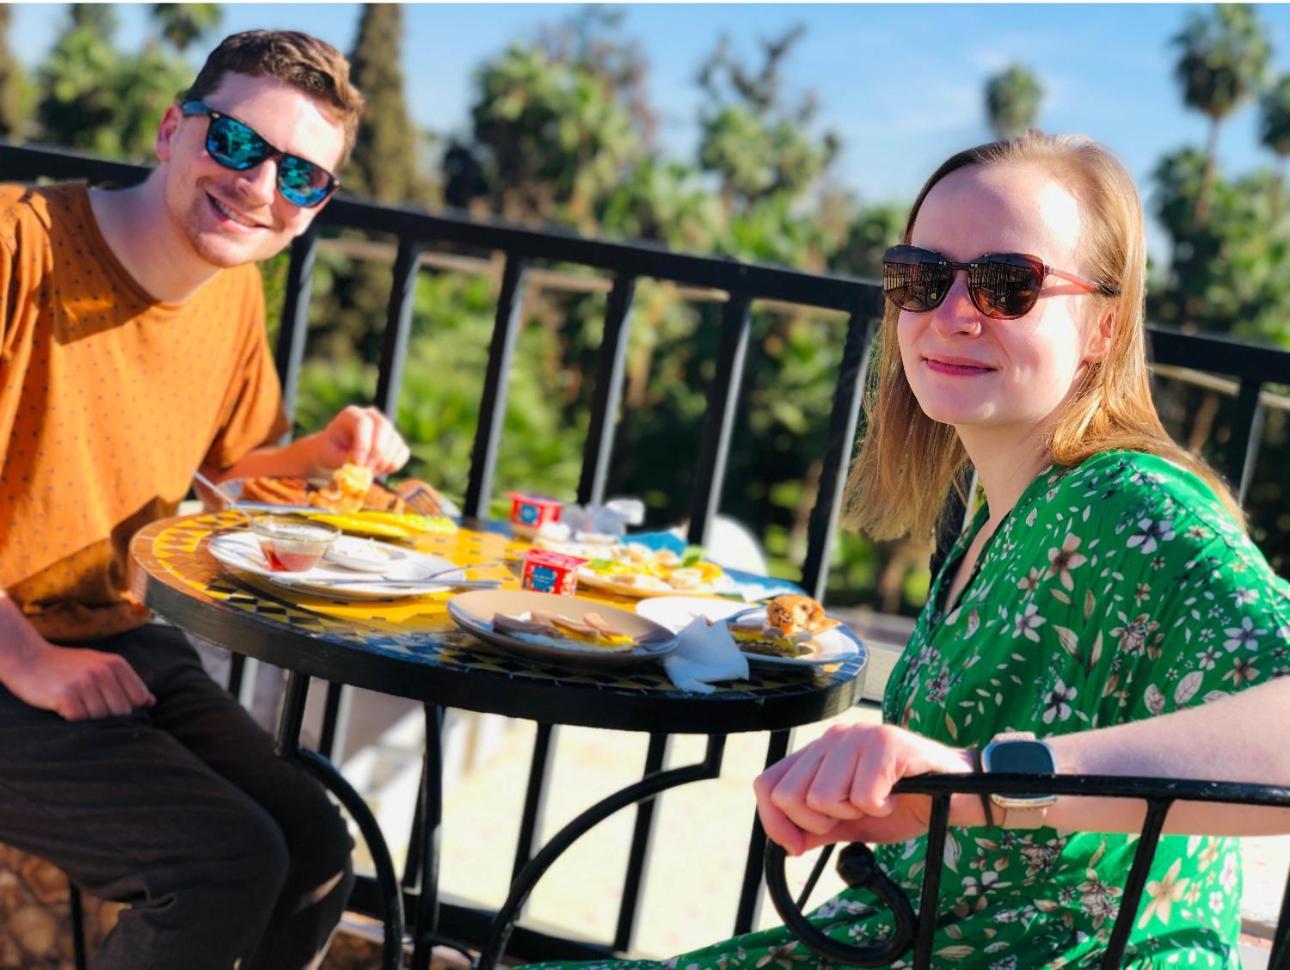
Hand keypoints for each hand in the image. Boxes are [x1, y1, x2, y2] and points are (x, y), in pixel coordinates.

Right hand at [3, 640, 155, 720]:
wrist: (29, 659)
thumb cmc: (67, 666)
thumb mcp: (100, 665)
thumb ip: (126, 682)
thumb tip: (151, 702)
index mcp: (116, 664)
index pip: (138, 697)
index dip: (128, 707)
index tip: (111, 706)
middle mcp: (103, 672)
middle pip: (121, 711)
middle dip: (108, 716)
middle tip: (89, 708)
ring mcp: (85, 683)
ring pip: (101, 718)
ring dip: (89, 719)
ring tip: (76, 706)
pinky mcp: (66, 695)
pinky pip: (81, 720)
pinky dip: (74, 720)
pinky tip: (65, 709)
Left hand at [313, 405, 410, 476]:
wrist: (336, 454)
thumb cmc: (330, 452)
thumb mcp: (329, 455)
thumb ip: (344, 461)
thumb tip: (360, 471)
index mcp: (352, 414)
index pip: (364, 423)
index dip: (363, 444)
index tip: (357, 463)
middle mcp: (372, 416)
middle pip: (384, 427)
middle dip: (377, 452)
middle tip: (367, 470)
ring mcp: (386, 427)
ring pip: (395, 441)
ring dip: (384, 462)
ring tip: (369, 472)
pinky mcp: (395, 441)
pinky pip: (403, 452)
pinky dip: (394, 465)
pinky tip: (379, 470)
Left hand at [753, 723, 973, 854]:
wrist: (959, 793)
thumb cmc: (907, 802)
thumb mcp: (853, 820)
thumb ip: (817, 826)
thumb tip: (786, 842)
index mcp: (819, 753)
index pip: (768, 785)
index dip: (776, 822)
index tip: (798, 847)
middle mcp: (833, 738)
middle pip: (790, 795)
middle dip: (819, 823)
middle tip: (853, 818)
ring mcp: (859, 736)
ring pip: (823, 797)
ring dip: (854, 813)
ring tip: (878, 802)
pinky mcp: (887, 742)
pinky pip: (862, 795)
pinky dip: (880, 807)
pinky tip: (895, 797)